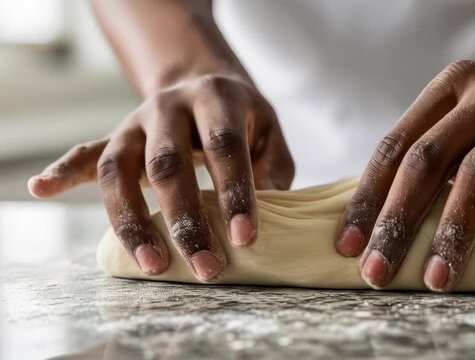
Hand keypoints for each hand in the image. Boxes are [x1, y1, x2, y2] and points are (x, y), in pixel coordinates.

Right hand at [29, 75, 293, 280]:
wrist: (207, 86)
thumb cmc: (245, 122)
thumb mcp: (270, 134)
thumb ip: (271, 170)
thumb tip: (265, 219)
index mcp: (215, 99)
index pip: (224, 147)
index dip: (234, 193)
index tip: (244, 238)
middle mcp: (169, 106)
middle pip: (167, 164)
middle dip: (185, 220)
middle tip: (206, 269)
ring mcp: (136, 121)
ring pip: (121, 169)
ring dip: (132, 221)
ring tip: (152, 265)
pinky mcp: (115, 136)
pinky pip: (86, 153)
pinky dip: (64, 170)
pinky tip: (42, 188)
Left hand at [336, 58, 474, 290]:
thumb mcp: (467, 115)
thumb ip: (429, 151)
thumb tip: (375, 215)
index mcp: (450, 88)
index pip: (397, 145)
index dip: (369, 197)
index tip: (348, 245)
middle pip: (431, 160)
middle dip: (399, 220)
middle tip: (378, 270)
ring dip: (456, 229)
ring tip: (438, 278)